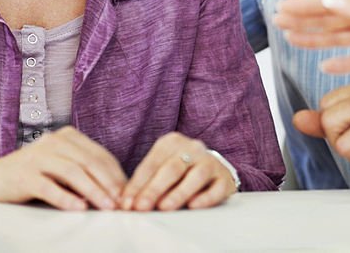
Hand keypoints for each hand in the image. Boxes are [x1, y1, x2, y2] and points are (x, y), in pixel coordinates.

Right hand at [0, 126, 125, 210]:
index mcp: (68, 136)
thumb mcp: (61, 167)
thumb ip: (84, 172)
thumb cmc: (34, 174)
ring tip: (105, 207)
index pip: (100, 155)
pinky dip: (65, 198)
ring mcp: (38, 156)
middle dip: (108, 184)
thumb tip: (116, 191)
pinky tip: (78, 208)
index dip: (116, 175)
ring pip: (72, 173)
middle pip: (89, 162)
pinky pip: (48, 186)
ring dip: (92, 191)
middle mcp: (54, 142)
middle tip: (120, 202)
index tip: (128, 193)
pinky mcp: (24, 175)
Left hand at [120, 132, 235, 210]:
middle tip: (142, 207)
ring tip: (164, 207)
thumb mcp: (158, 170)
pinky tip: (193, 205)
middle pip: (173, 167)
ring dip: (179, 192)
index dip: (138, 184)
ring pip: (197, 174)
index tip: (126, 203)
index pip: (152, 163)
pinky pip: (217, 187)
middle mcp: (193, 148)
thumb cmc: (178, 172)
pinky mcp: (224, 178)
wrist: (211, 169)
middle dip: (155, 188)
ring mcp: (211, 161)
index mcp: (172, 142)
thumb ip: (143, 184)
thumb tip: (125, 203)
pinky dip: (205, 197)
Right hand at [274, 0, 349, 92]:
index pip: (330, 0)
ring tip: (292, 39)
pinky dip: (342, 63)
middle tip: (277, 21)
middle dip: (304, 19)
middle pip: (330, 18)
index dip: (304, 3)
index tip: (280, 6)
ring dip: (316, 38)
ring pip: (339, 37)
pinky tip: (325, 66)